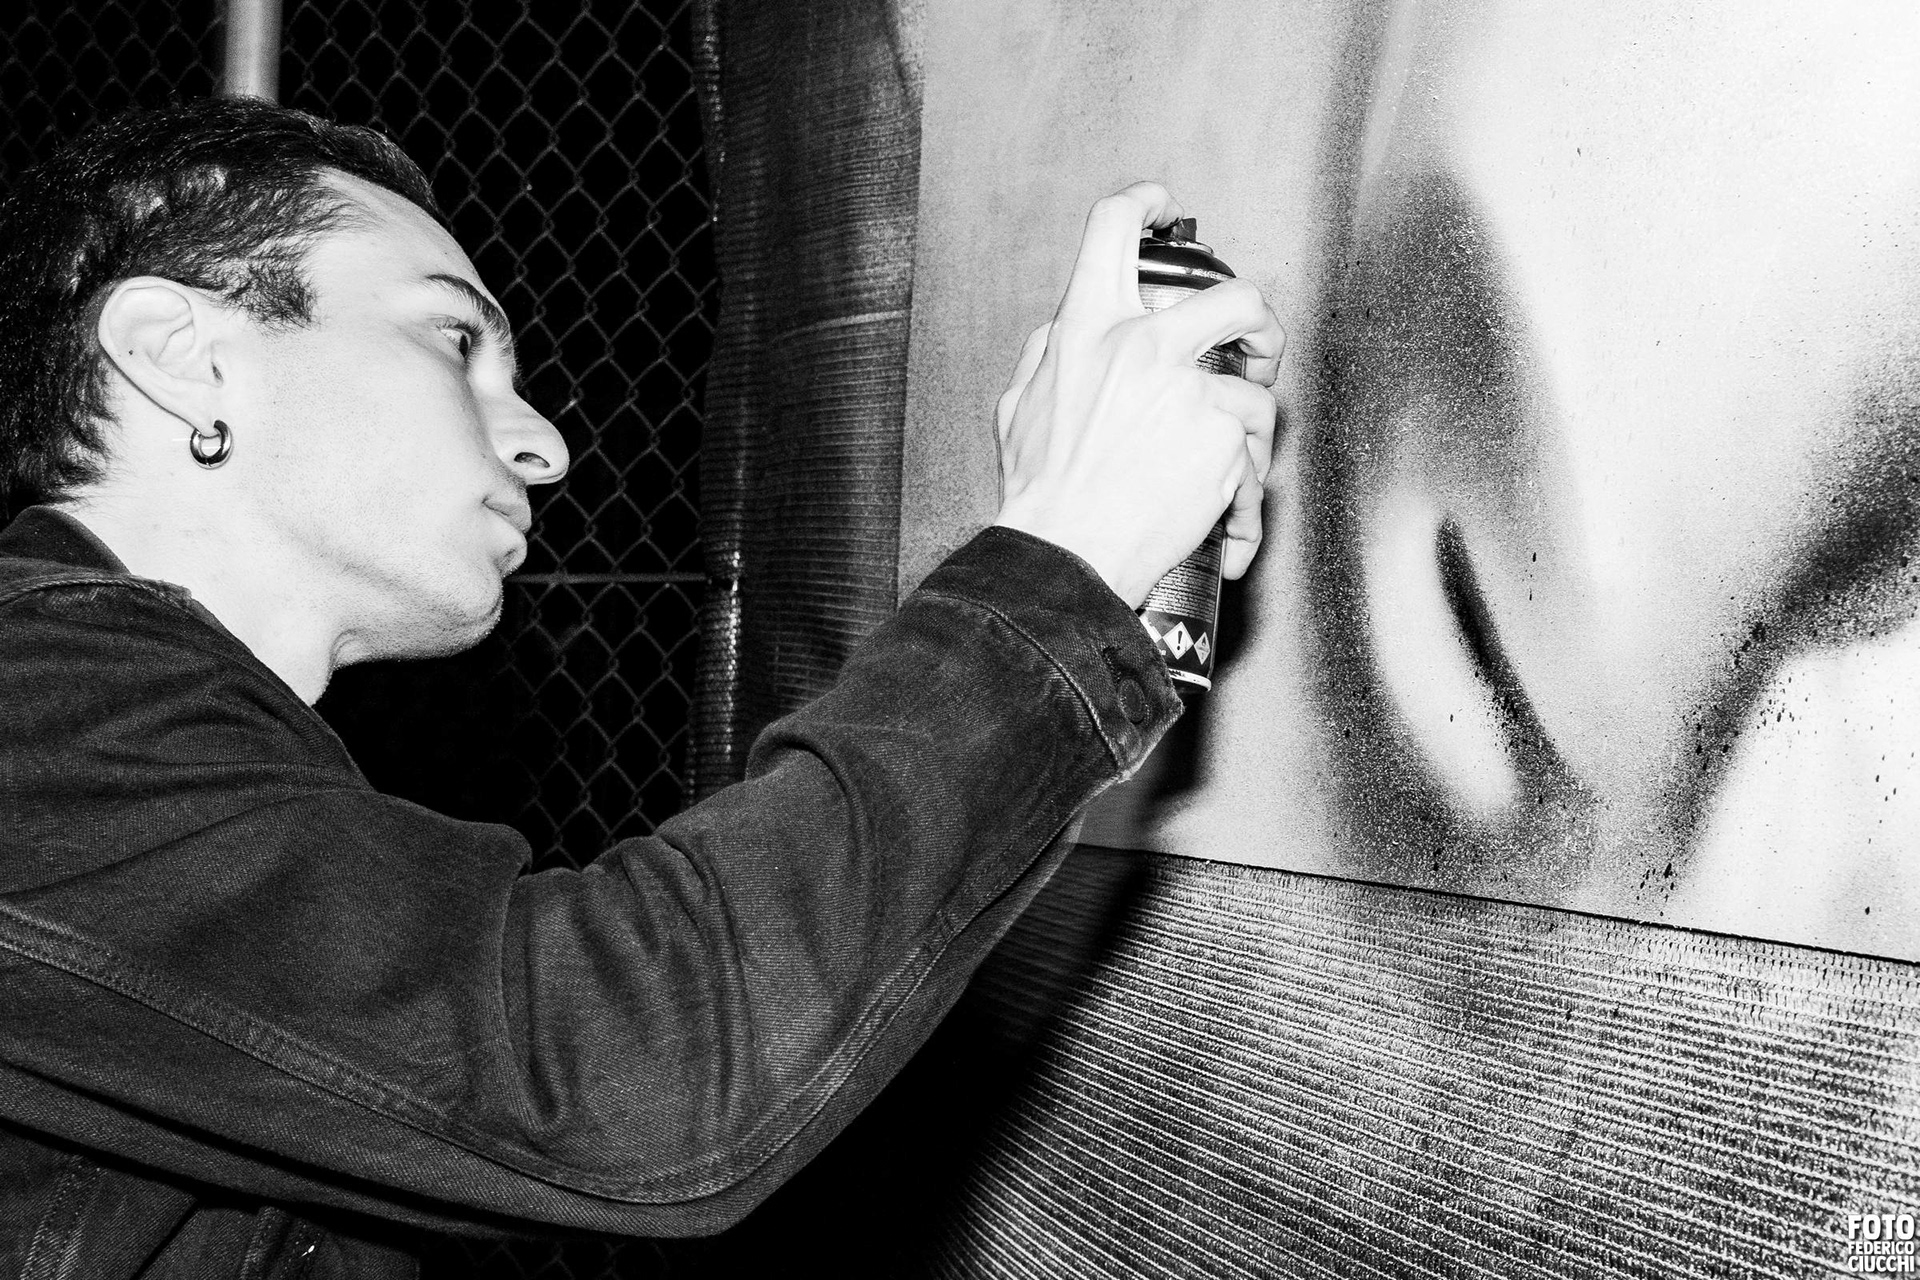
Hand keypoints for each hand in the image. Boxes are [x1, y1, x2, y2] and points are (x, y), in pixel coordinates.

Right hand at [992, 182, 1282, 607]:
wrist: (1066, 552)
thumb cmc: (1042, 494)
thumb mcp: (1019, 405)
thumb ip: (1049, 355)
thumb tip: (1065, 332)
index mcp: (1086, 328)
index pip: (1113, 228)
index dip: (1144, 204)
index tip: (1162, 209)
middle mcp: (1142, 347)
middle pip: (1234, 294)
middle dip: (1258, 321)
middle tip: (1256, 344)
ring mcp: (1189, 390)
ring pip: (1256, 389)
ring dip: (1250, 426)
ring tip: (1232, 460)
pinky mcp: (1222, 437)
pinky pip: (1254, 452)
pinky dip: (1246, 488)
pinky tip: (1226, 511)